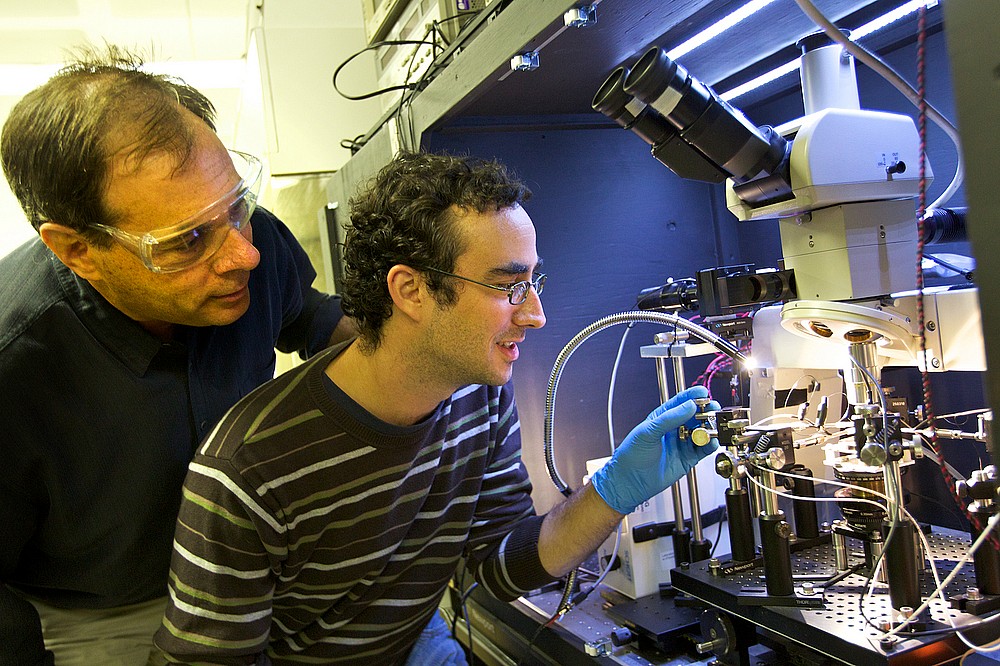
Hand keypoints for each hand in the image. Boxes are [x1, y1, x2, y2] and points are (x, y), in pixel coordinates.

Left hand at [590, 386, 719, 514]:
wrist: (630, 480)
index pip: (680, 403)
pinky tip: (712, 441)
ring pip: (702, 432)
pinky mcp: (688, 459)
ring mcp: (682, 444)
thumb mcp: (648, 432)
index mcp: (662, 418)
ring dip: (710, 428)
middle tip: (712, 409)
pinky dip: (710, 444)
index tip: (703, 392)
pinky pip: (704, 449)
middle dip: (706, 411)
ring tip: (714, 426)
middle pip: (695, 416)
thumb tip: (689, 406)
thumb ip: (669, 418)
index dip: (693, 396)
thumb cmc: (631, 454)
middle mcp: (674, 429)